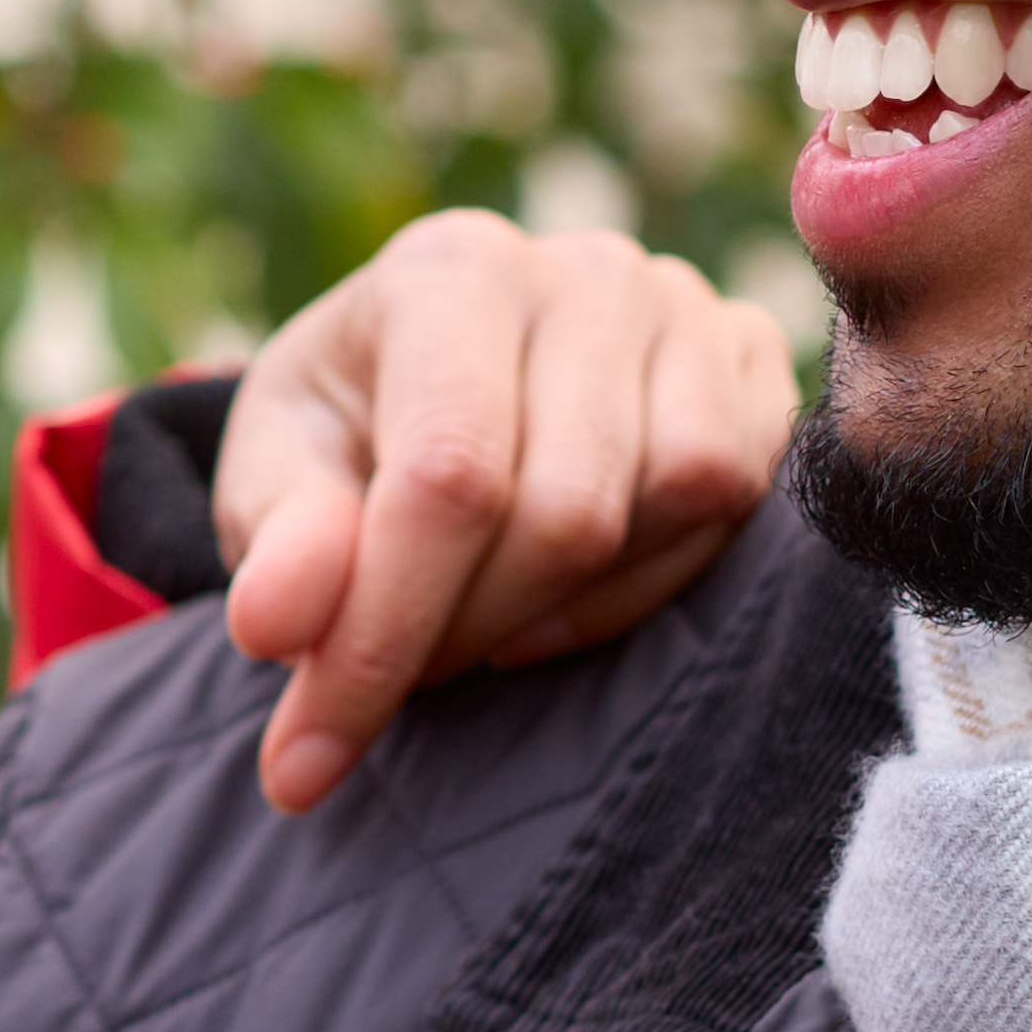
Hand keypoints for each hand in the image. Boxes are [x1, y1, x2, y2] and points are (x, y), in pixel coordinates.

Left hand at [218, 212, 800, 814]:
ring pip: (672, 507)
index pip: (447, 477)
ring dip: (564, 612)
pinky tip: (572, 587)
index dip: (383, 638)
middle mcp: (581, 271)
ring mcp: (685, 308)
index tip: (305, 760)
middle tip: (410, 667)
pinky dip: (649, 580)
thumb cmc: (348, 436)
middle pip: (567, 513)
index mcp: (446, 272)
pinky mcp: (758, 362)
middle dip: (469, 633)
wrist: (433, 382)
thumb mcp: (273, 480)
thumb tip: (276, 623)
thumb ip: (277, 547)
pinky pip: (738, 505)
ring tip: (483, 617)